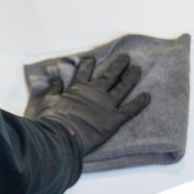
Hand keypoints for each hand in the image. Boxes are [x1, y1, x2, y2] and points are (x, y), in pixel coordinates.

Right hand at [28, 54, 149, 155]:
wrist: (60, 137)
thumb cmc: (51, 121)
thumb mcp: (46, 101)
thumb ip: (53, 89)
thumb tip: (55, 80)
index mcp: (78, 88)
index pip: (84, 70)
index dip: (88, 63)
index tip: (91, 58)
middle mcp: (95, 93)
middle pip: (109, 74)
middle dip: (118, 64)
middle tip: (125, 57)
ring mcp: (106, 105)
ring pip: (123, 87)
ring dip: (131, 77)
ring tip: (137, 69)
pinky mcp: (115, 119)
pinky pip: (131, 109)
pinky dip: (140, 103)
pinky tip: (147, 96)